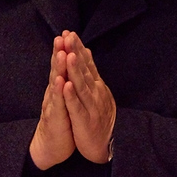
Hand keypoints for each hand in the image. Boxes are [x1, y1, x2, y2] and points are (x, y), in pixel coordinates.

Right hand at [29, 35, 74, 169]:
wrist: (52, 145)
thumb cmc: (61, 119)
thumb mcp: (66, 97)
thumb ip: (67, 80)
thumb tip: (71, 62)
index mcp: (59, 87)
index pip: (63, 65)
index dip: (65, 49)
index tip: (69, 33)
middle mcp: (54, 92)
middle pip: (57, 69)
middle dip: (59, 52)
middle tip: (61, 37)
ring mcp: (53, 104)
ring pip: (56, 83)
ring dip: (59, 68)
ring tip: (62, 53)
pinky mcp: (54, 118)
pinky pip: (57, 103)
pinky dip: (59, 92)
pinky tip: (60, 82)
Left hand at [62, 32, 115, 163]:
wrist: (110, 143)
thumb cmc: (99, 116)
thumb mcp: (97, 91)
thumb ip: (91, 72)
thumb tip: (86, 51)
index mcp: (95, 85)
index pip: (86, 63)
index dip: (78, 48)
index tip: (69, 33)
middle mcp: (95, 92)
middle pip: (84, 69)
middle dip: (76, 52)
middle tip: (69, 36)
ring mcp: (91, 106)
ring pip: (81, 85)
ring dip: (75, 70)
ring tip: (69, 55)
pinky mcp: (85, 121)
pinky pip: (77, 107)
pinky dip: (72, 96)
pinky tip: (66, 86)